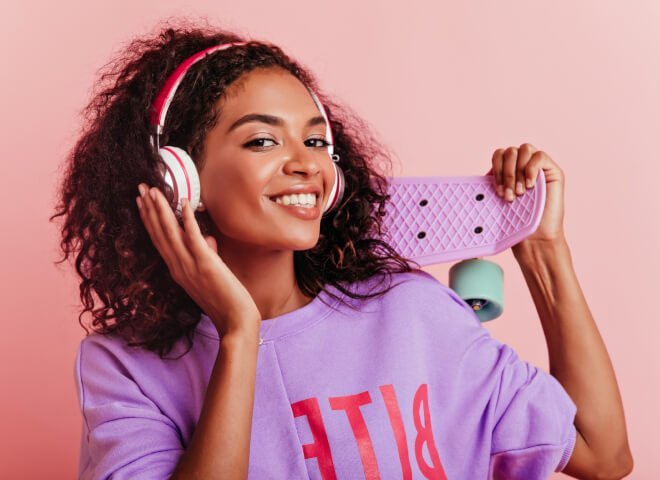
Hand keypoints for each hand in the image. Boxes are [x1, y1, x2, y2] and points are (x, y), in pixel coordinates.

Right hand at [136, 184, 261, 335]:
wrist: (235, 322)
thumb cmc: (224, 301)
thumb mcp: (209, 275)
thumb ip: (205, 256)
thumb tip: (206, 239)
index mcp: (177, 270)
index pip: (158, 240)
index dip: (149, 220)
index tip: (141, 202)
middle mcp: (178, 267)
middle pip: (159, 234)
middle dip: (149, 209)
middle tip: (140, 188)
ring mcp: (190, 266)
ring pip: (171, 234)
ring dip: (161, 210)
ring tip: (154, 191)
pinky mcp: (206, 265)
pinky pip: (194, 238)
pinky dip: (187, 220)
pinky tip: (183, 203)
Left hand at [486, 143, 565, 255]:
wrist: (535, 238)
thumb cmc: (516, 222)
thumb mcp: (498, 201)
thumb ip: (492, 185)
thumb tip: (478, 179)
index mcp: (509, 170)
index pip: (499, 155)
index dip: (496, 169)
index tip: (497, 191)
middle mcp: (523, 165)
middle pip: (510, 151)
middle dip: (507, 173)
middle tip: (509, 195)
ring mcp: (538, 167)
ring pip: (525, 149)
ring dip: (518, 171)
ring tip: (520, 192)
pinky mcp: (553, 171)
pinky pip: (540, 156)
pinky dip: (532, 169)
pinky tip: (530, 185)